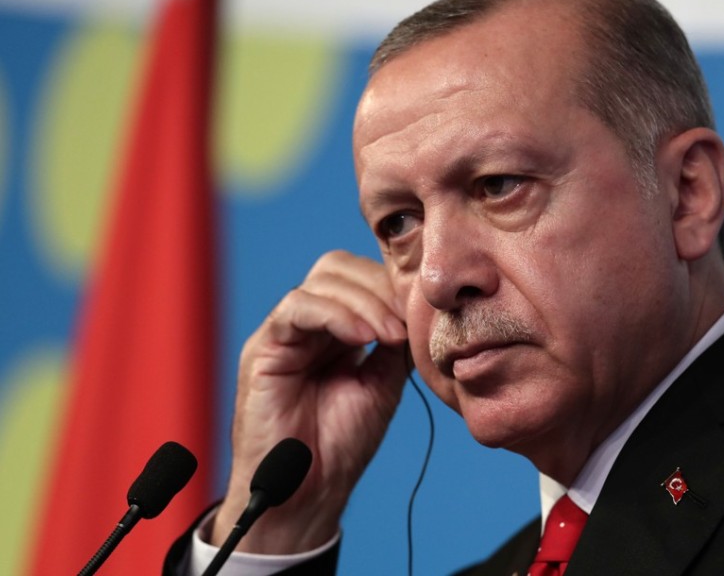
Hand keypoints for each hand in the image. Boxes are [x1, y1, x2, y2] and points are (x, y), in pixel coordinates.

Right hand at [211, 251, 408, 552]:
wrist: (309, 490)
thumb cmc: (342, 443)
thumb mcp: (384, 381)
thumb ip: (395, 341)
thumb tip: (417, 307)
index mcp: (338, 327)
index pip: (363, 276)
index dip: (393, 285)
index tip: (423, 311)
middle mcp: (310, 323)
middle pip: (341, 267)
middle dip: (380, 287)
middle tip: (406, 322)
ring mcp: (286, 332)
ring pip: (323, 280)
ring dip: (366, 302)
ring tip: (390, 335)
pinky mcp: (265, 347)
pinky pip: (296, 308)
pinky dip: (335, 315)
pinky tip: (363, 339)